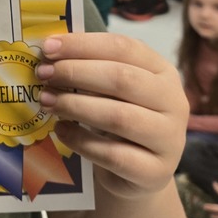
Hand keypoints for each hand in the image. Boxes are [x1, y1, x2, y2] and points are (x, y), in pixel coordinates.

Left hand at [37, 32, 187, 199]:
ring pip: (119, 117)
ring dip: (75, 106)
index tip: (48, 47)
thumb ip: (90, 68)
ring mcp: (169, 139)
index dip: (83, 45)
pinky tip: (60, 130)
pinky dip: (81, 141)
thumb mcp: (111, 88)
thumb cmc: (119, 116)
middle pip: (122, 79)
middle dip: (76, 73)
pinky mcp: (156, 173)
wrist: (136, 171)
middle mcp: (174, 102)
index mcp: (163, 71)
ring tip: (47, 101)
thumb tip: (49, 54)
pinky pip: (113, 155)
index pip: (124, 47)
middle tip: (43, 75)